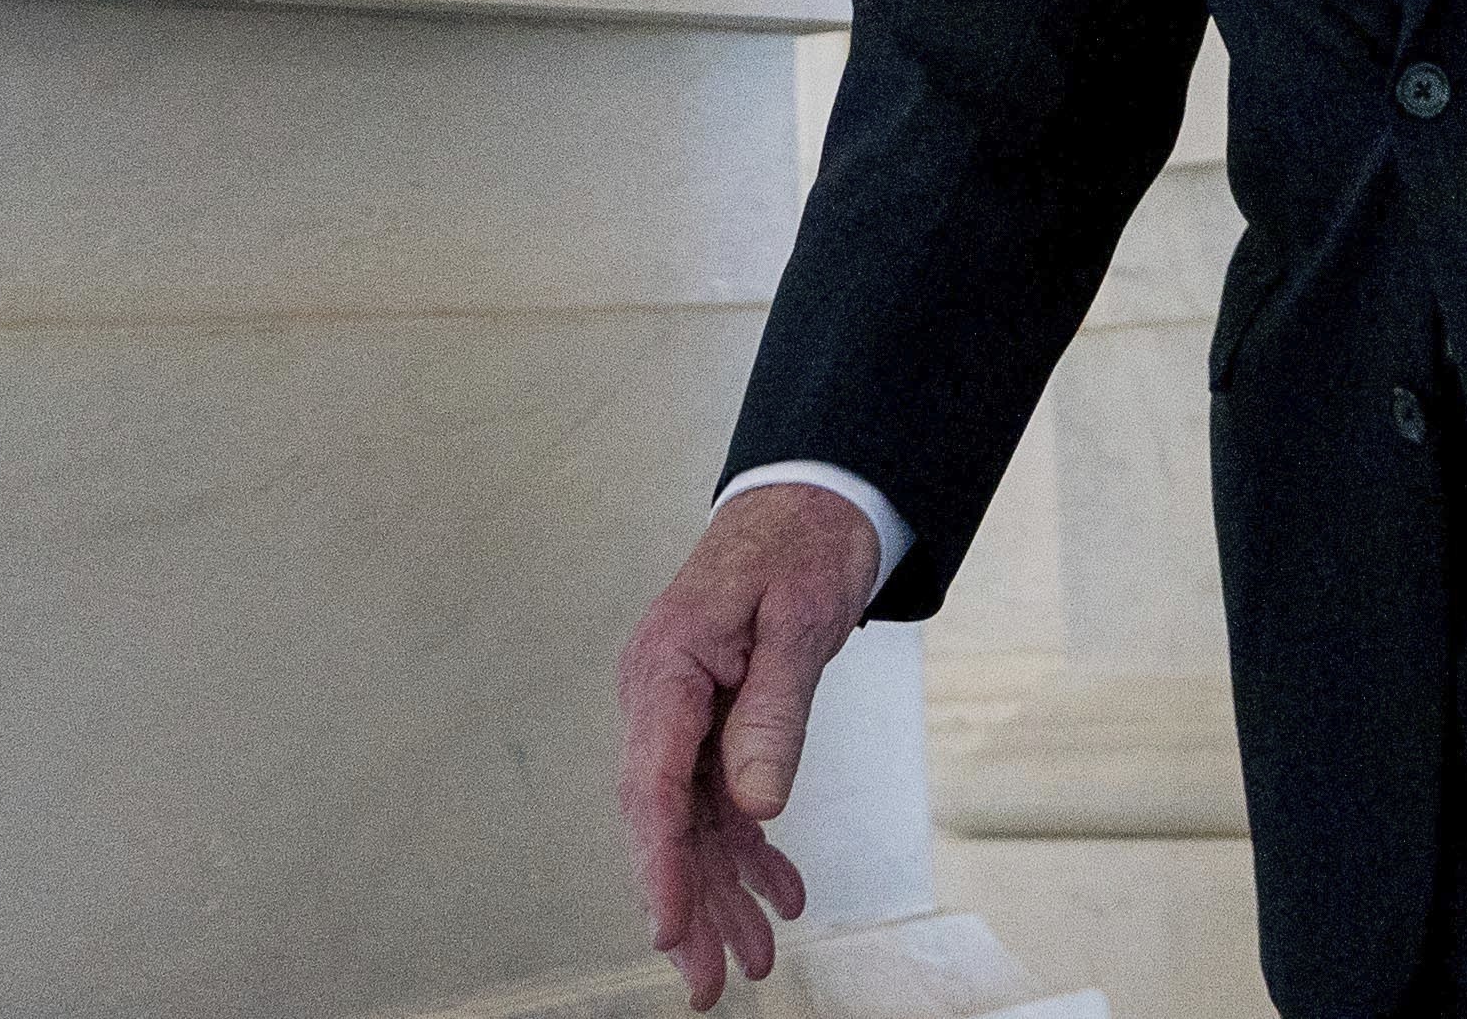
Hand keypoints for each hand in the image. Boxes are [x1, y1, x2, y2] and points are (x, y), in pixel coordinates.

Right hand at [615, 484, 879, 1006]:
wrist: (813, 497)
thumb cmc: (803, 543)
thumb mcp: (801, 622)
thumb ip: (776, 713)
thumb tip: (756, 805)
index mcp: (667, 667)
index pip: (653, 784)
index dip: (660, 865)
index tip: (668, 930)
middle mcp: (661, 697)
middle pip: (664, 819)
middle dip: (685, 903)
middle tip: (707, 982)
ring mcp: (683, 711)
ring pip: (693, 823)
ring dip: (719, 892)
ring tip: (749, 960)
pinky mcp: (713, 720)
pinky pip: (722, 800)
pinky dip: (751, 851)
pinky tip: (780, 896)